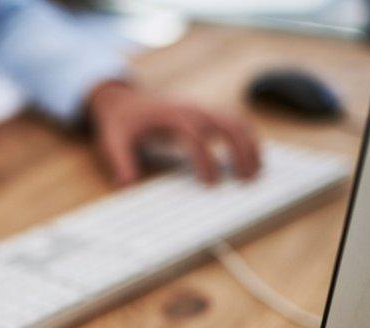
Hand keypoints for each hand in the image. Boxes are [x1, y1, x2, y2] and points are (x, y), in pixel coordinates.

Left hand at [88, 81, 260, 184]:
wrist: (122, 99)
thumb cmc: (120, 122)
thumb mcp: (113, 142)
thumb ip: (121, 163)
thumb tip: (128, 186)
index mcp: (170, 117)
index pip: (195, 136)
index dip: (205, 159)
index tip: (211, 183)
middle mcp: (191, 110)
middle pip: (227, 124)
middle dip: (241, 150)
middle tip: (246, 179)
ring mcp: (202, 110)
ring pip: (237, 122)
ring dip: (250, 145)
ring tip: (256, 172)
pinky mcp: (206, 114)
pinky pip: (235, 122)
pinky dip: (248, 138)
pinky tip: (252, 158)